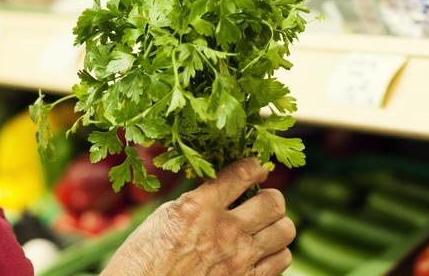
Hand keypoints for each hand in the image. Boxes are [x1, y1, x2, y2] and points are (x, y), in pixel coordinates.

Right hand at [103, 158, 294, 275]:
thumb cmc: (143, 258)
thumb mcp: (165, 217)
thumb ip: (198, 201)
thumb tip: (222, 188)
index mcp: (199, 208)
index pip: (241, 173)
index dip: (255, 166)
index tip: (257, 168)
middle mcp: (224, 232)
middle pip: (274, 203)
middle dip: (271, 198)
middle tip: (262, 201)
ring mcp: (238, 260)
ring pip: (285, 231)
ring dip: (276, 226)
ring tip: (263, 228)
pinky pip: (281, 261)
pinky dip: (275, 254)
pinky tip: (260, 252)